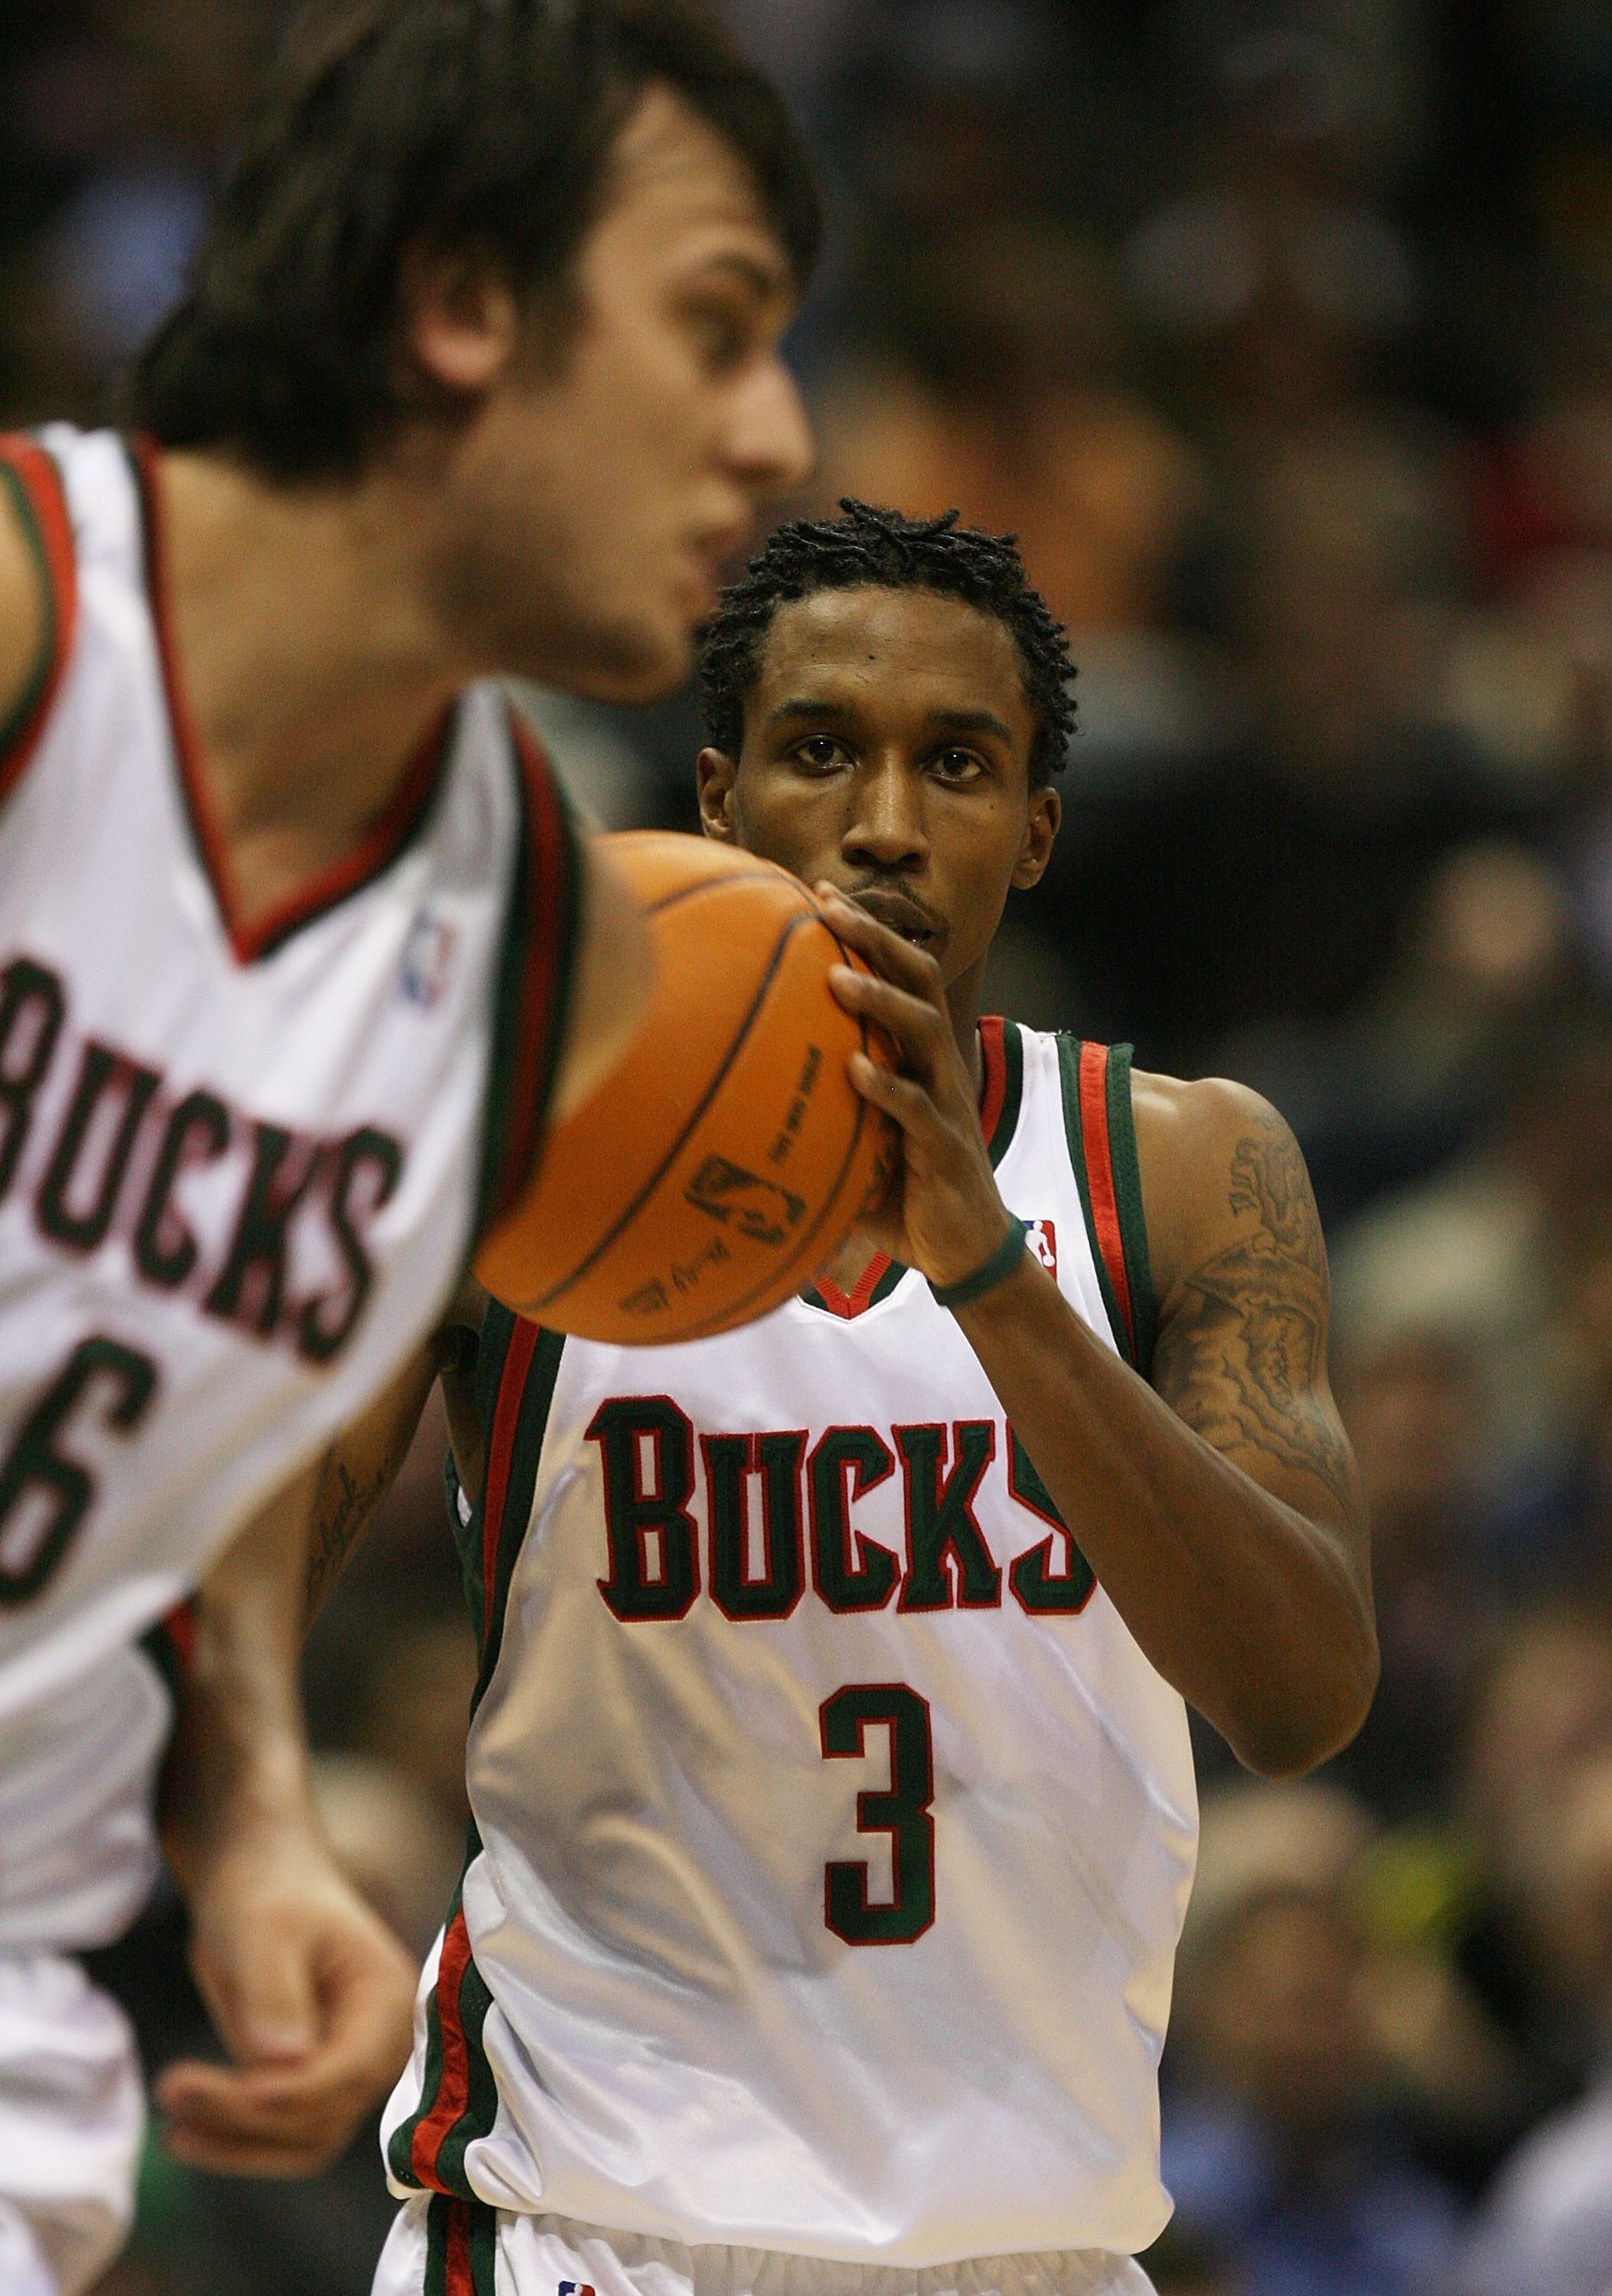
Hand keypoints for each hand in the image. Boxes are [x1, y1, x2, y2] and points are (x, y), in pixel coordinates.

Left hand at [155, 1821, 417, 2176]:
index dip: (295, 2093)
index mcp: (387, 2000)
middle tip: (172, 2088)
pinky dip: (234, 2140)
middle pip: (325, 2114)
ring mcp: (345, 2070)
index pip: (350, 2071)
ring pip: (302, 2141)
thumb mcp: (264, 1927)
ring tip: (173, 2125)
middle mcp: (377, 2046)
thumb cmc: (268, 1891)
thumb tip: (283, 2062)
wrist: (258, 1881)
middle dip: (250, 2117)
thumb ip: (274, 1992)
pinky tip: (184, 2129)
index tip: (238, 2090)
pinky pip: (279, 2134)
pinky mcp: (310, 2084)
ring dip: (238, 2143)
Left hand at [817, 886, 1018, 1288]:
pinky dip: (888, 1088)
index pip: (901, 975)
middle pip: (918, 980)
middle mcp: (939, 1067)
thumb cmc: (904, 1194)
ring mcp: (947, 1104)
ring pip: (924, 1032)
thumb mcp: (856, 1143)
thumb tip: (731, 1106)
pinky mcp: (945, 1148)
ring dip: (882, 1001)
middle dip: (876, 937)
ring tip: (838, 978)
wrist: (964, 1251)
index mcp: (920, 1057)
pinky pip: (918, 1110)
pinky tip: (855, 1071)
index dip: (867, 931)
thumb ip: (815, 1115)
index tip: (819, 892)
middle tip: (828, 905)